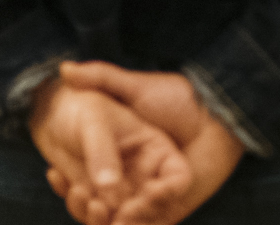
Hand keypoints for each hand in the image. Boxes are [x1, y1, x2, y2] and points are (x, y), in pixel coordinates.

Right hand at [54, 63, 245, 224]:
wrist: (222, 112)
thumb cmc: (180, 98)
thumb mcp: (136, 87)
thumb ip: (102, 78)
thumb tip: (64, 69)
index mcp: (124, 158)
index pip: (88, 181)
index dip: (69, 182)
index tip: (57, 172)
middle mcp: (135, 181)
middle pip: (98, 206)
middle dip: (82, 206)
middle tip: (76, 190)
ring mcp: (153, 198)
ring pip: (118, 221)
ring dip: (99, 219)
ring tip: (95, 203)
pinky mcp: (173, 211)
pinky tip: (119, 214)